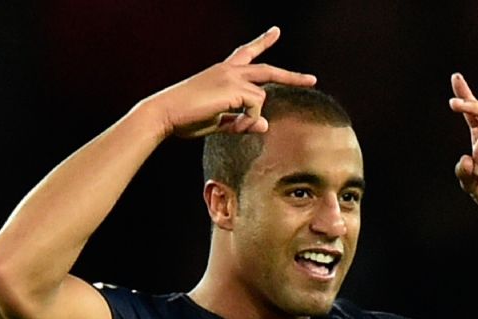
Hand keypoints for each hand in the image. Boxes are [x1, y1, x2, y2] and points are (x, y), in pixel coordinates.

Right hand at [150, 26, 316, 137]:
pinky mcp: (234, 88)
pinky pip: (255, 108)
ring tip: (235, 128)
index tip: (275, 32)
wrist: (164, 113)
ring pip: (261, 97)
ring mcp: (232, 77)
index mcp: (222, 72)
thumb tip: (266, 125)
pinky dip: (248, 122)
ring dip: (251, 118)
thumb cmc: (185, 118)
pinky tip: (234, 125)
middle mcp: (229, 70)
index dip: (262, 42)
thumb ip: (242, 122)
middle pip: (268, 70)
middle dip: (292, 76)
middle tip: (312, 79)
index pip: (246, 53)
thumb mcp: (219, 120)